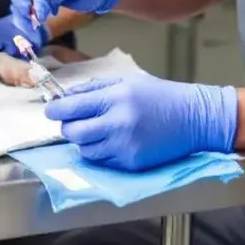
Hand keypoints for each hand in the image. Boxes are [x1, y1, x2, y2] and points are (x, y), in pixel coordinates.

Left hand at [44, 74, 237, 170]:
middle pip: (72, 133)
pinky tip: (114, 141)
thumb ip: (93, 89)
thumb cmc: (159, 95)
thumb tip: (64, 97)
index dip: (55, 111)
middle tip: (74, 122)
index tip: (51, 111)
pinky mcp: (131, 162)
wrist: (193, 117)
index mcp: (115, 97)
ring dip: (84, 141)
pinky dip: (101, 152)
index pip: (71, 108)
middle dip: (67, 128)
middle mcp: (118, 122)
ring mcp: (125, 145)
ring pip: (84, 150)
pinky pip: (102, 160)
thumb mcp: (126, 81)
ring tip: (98, 131)